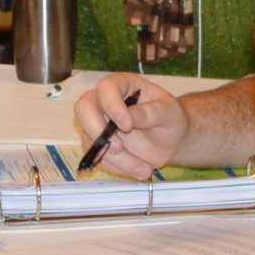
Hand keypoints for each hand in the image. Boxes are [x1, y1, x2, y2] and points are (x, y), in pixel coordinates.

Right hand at [72, 75, 188, 180]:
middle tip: (118, 148)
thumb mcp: (169, 112)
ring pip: (91, 140)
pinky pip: (98, 157)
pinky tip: (139, 169)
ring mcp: (100, 124)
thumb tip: (130, 116)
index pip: (106, 88)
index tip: (127, 125)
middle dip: (96, 130)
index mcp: (123, 85)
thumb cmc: (170, 118)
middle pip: (83, 108)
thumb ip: (151, 113)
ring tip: (144, 168)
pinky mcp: (100, 145)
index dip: (111, 105)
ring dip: (116, 158)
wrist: (171, 141)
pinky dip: (118, 167)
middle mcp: (106, 102)